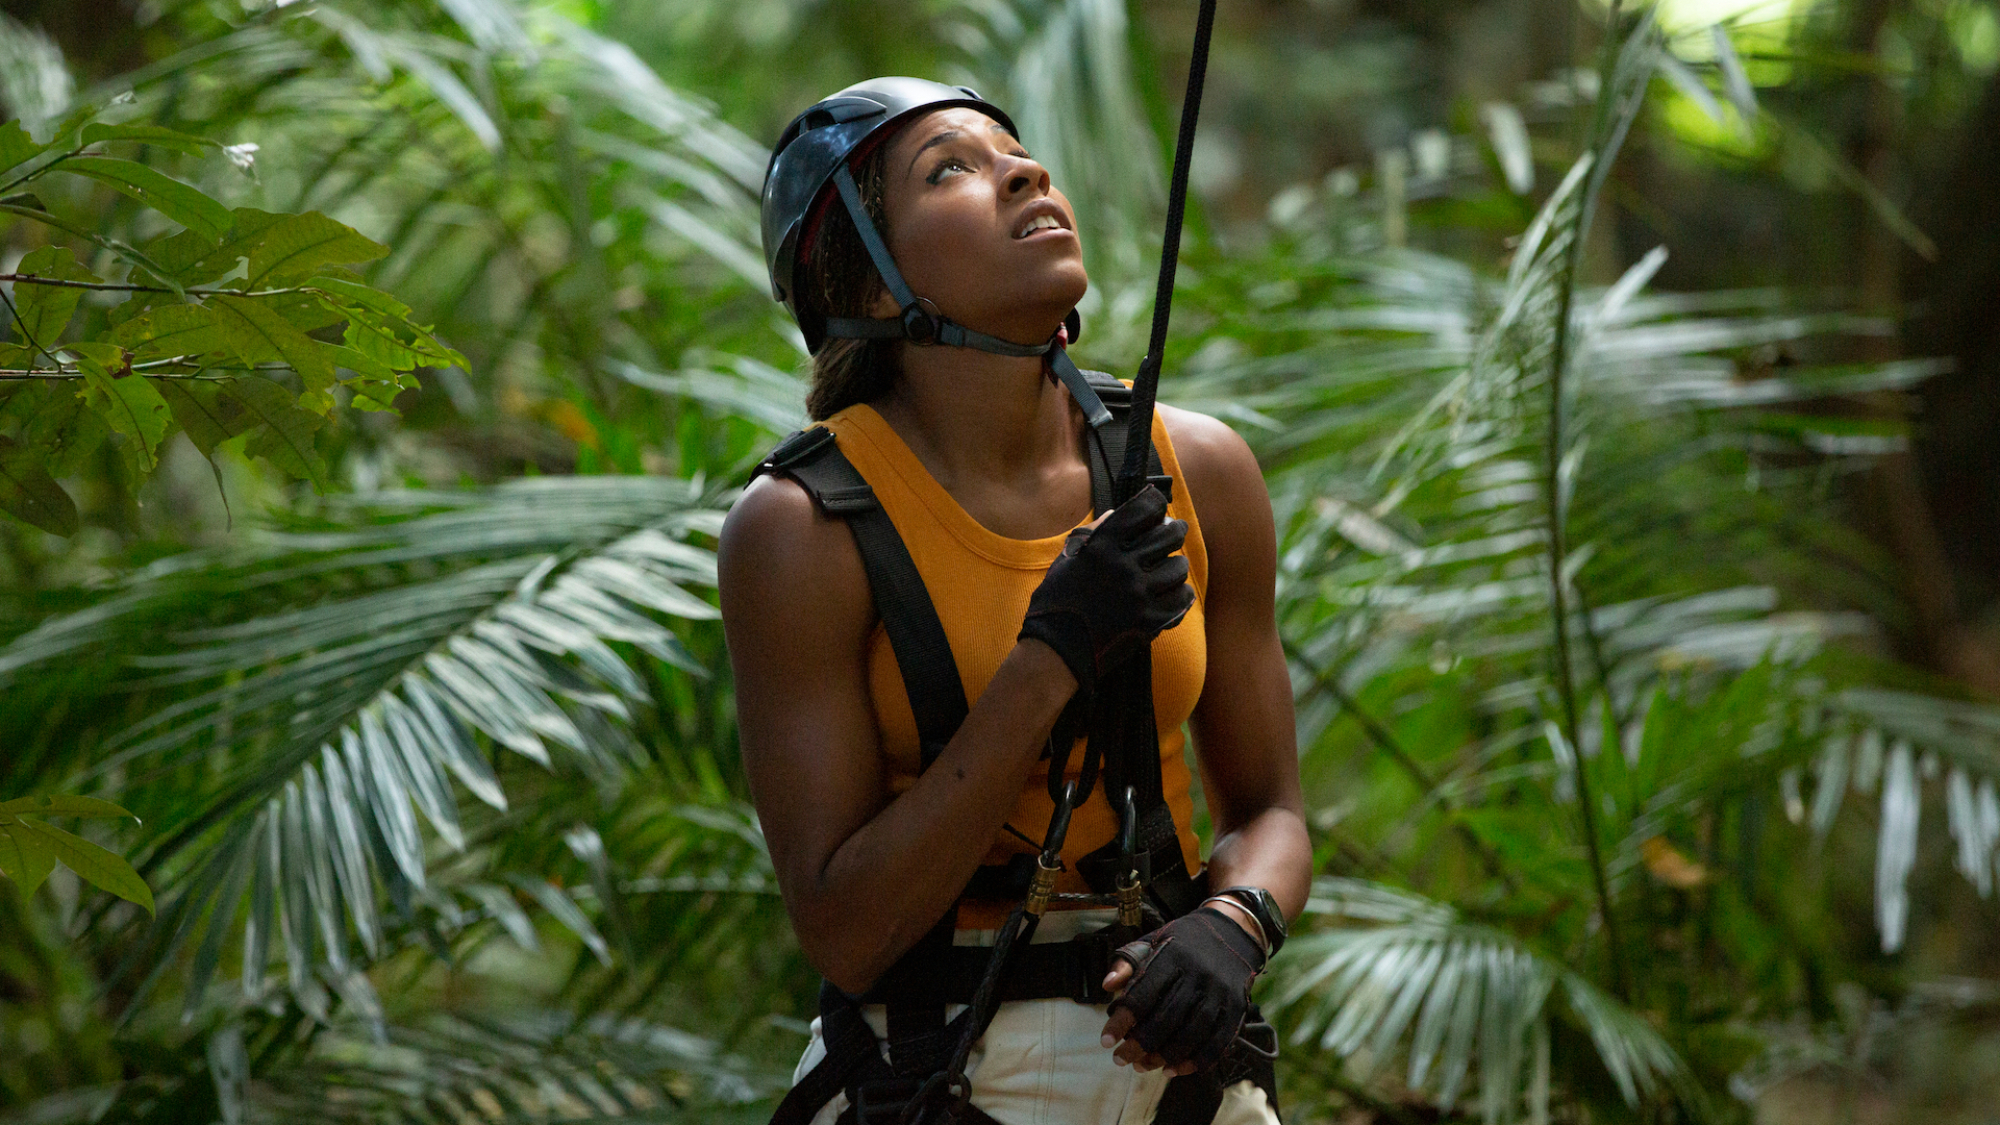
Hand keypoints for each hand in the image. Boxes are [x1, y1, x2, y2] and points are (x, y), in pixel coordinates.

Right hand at [1018, 485, 1193, 696]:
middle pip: (1169, 535)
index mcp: (1101, 546)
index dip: (1154, 505)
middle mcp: (1122, 566)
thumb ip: (1094, 533)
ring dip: (1175, 566)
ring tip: (1168, 570)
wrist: (1056, 650)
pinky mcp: (1149, 621)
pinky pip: (1182, 598)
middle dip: (1175, 531)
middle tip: (1175, 533)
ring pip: (1179, 567)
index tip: (1157, 509)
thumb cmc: (1057, 602)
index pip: (1143, 510)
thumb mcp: (1068, 559)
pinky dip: (1180, 594)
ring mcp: (1138, 595)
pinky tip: (1171, 594)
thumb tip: (1118, 512)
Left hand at [1095, 908, 1263, 1072]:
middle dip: (1140, 1045)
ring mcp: (1220, 993)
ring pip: (1192, 1034)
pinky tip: (1175, 1069)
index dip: (1123, 1020)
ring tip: (1143, 1066)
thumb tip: (1107, 985)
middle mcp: (1199, 974)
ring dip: (1165, 1057)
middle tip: (1120, 1059)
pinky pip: (1218, 1042)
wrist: (1233, 932)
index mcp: (1174, 955)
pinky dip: (1196, 1061)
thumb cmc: (1185, 940)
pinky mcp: (1237, 1008)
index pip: (1144, 993)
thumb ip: (1128, 962)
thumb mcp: (1154, 940)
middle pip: (1167, 1018)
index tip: (1106, 1040)